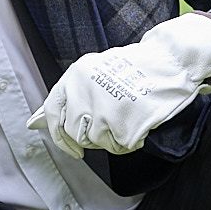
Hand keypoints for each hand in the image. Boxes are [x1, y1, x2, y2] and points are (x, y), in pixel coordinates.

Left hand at [29, 15, 210, 155]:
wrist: (172, 61)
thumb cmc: (138, 67)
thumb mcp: (96, 71)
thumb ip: (71, 94)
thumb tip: (38, 121)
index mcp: (75, 75)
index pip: (52, 112)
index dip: (59, 135)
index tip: (71, 148)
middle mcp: (84, 91)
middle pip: (76, 133)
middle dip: (93, 137)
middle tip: (114, 124)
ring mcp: (103, 109)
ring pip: (98, 142)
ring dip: (113, 138)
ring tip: (129, 119)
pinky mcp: (123, 124)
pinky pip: (121, 145)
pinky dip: (131, 140)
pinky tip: (140, 123)